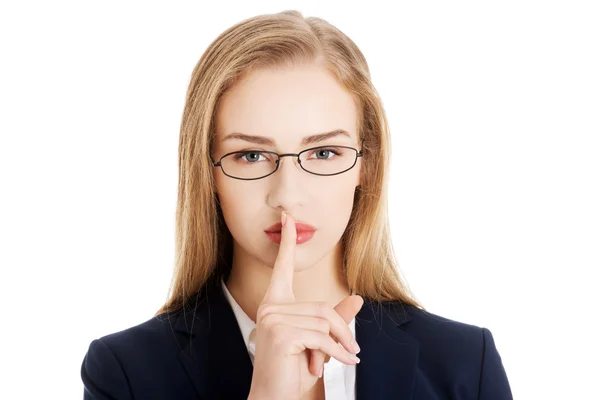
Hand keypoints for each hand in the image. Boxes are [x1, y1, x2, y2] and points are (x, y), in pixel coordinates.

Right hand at [247, 212, 362, 399]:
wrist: (277, 397)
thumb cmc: (294, 370)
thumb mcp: (319, 342)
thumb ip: (335, 320)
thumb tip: (357, 298)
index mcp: (276, 304)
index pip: (283, 267)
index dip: (287, 242)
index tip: (289, 218)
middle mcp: (270, 307)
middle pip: (321, 307)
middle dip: (341, 331)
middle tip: (349, 353)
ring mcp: (271, 318)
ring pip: (323, 321)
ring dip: (339, 345)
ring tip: (339, 362)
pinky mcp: (279, 332)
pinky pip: (321, 336)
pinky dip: (337, 352)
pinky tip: (340, 363)